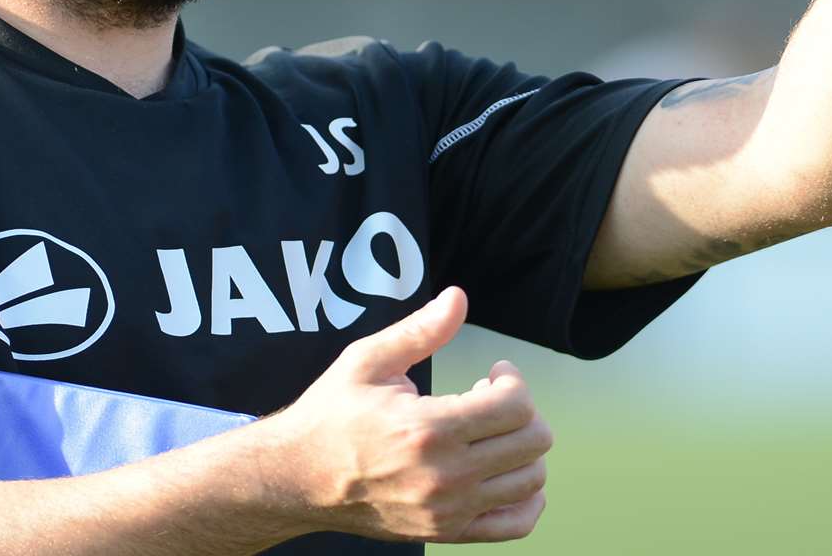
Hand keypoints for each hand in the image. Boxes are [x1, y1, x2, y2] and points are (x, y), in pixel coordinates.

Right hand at [263, 287, 552, 543]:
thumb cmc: (330, 415)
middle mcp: (445, 475)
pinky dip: (527, 499)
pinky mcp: (446, 532)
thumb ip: (419, 330)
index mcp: (428, 428)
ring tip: (490, 432)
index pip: (515, 406)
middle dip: (523, 410)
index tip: (494, 372)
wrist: (298, 478)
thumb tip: (458, 298)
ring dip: (523, 449)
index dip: (513, 380)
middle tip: (491, 399)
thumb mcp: (366, 361)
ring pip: (531, 481)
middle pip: (533, 442)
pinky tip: (504, 471)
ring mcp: (449, 510)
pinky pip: (515, 524)